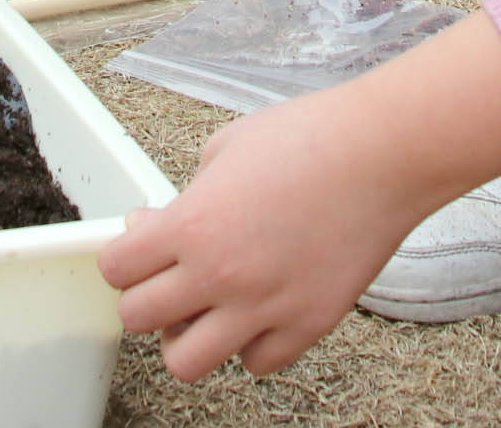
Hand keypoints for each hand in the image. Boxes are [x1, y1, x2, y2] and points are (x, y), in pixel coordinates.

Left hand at [102, 17, 500, 380]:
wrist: (384, 152)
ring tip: (209, 308)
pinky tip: (262, 309)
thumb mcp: (226, 147)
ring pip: (187, 362)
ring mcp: (265, 306)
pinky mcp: (309, 324)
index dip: (125, 256)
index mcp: (192, 225)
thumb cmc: (312, 136)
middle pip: (138, 319)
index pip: (116, 269)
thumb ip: (188, 195)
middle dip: (147, 297)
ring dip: (190, 336)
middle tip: (170, 277)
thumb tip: (163, 226)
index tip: (141, 247)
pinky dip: (253, 343)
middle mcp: (220, 275)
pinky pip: (258, 362)